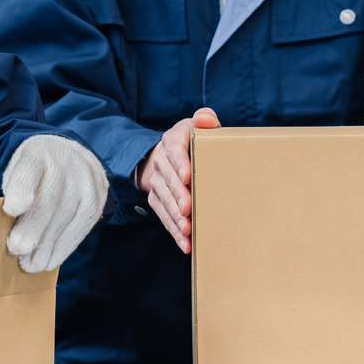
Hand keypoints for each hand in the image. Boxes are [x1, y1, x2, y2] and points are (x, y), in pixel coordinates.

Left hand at [1, 135, 106, 272]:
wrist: (70, 155)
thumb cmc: (34, 171)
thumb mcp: (17, 169)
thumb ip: (11, 192)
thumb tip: (2, 227)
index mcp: (37, 152)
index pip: (30, 168)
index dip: (22, 189)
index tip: (11, 210)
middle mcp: (65, 162)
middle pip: (49, 197)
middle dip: (33, 227)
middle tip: (17, 250)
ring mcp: (85, 178)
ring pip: (67, 214)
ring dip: (48, 245)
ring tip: (31, 265)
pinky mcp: (98, 196)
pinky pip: (83, 224)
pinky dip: (66, 246)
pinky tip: (51, 261)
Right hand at [136, 108, 218, 254]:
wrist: (166, 153)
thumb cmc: (193, 141)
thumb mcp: (197, 126)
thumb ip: (205, 119)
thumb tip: (207, 119)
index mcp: (174, 139)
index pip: (175, 150)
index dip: (180, 163)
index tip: (187, 177)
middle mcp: (161, 160)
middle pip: (168, 178)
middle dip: (178, 195)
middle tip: (188, 208)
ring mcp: (157, 181)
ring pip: (163, 199)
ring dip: (175, 216)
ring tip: (188, 230)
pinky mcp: (156, 198)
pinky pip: (162, 215)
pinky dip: (173, 230)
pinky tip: (185, 243)